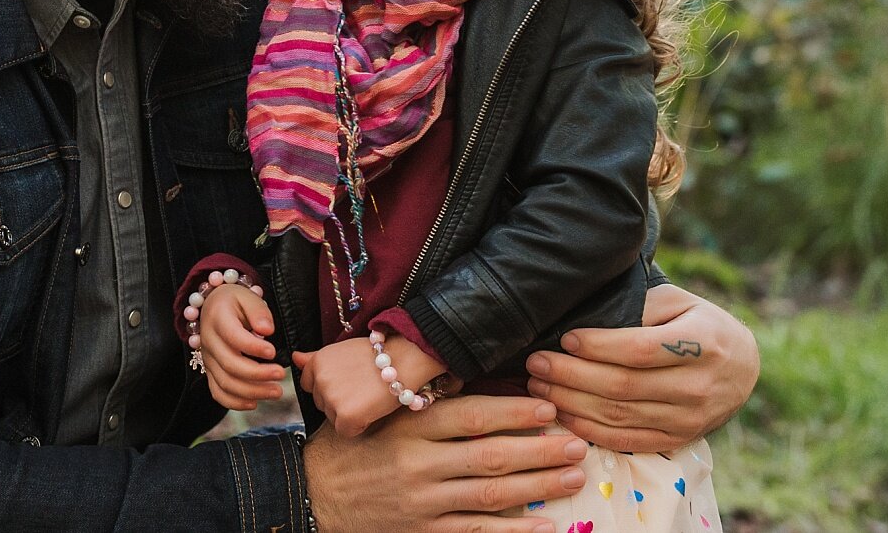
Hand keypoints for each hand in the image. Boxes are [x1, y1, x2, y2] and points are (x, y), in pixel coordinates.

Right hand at [193, 279, 286, 409]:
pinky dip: (234, 402)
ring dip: (252, 391)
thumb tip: (267, 330)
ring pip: (225, 383)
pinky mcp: (210, 372)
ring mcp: (208, 360)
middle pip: (230, 365)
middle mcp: (209, 342)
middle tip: (281, 375)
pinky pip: (218, 392)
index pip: (234, 337)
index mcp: (218, 320)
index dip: (253, 347)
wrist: (214, 306)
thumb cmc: (235, 301)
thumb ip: (258, 311)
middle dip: (258, 374)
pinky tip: (254, 403)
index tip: (273, 352)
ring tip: (277, 391)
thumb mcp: (248, 296)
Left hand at [293, 333, 444, 437]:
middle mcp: (320, 379)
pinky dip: (360, 425)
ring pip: (333, 418)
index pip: (309, 385)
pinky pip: (346, 431)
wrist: (406, 358)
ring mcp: (332, 398)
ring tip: (369, 394)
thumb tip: (294, 358)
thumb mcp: (343, 350)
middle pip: (322, 403)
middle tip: (362, 386)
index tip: (349, 379)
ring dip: (349, 412)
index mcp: (317, 362)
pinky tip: (372, 407)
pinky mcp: (345, 416)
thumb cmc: (378, 354)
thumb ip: (315, 358)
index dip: (331, 385)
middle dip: (339, 400)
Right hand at [304, 394, 587, 532]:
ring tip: (571, 478)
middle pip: (490, 457)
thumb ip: (428, 398)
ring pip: (490, 496)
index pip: (472, 416)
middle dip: (539, 451)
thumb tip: (474, 371)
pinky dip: (511, 532)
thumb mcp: (383, 413)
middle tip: (576, 443)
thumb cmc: (354, 446)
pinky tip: (542, 527)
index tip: (548, 407)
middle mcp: (419, 466)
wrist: (311, 497)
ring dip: (536, 487)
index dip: (513, 412)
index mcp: (411, 428)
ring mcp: (423, 504)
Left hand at [523, 282, 759, 451]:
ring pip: (619, 416)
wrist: (744, 368)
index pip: (640, 350)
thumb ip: (643, 309)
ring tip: (539, 389)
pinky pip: (627, 441)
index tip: (566, 338)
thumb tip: (591, 318)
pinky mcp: (678, 440)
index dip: (598, 346)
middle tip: (537, 364)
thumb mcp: (681, 303)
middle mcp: (698, 385)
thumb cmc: (703, 325)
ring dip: (572, 404)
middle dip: (571, 376)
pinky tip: (564, 417)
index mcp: (703, 343)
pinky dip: (590, 431)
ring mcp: (689, 419)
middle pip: (622, 386)